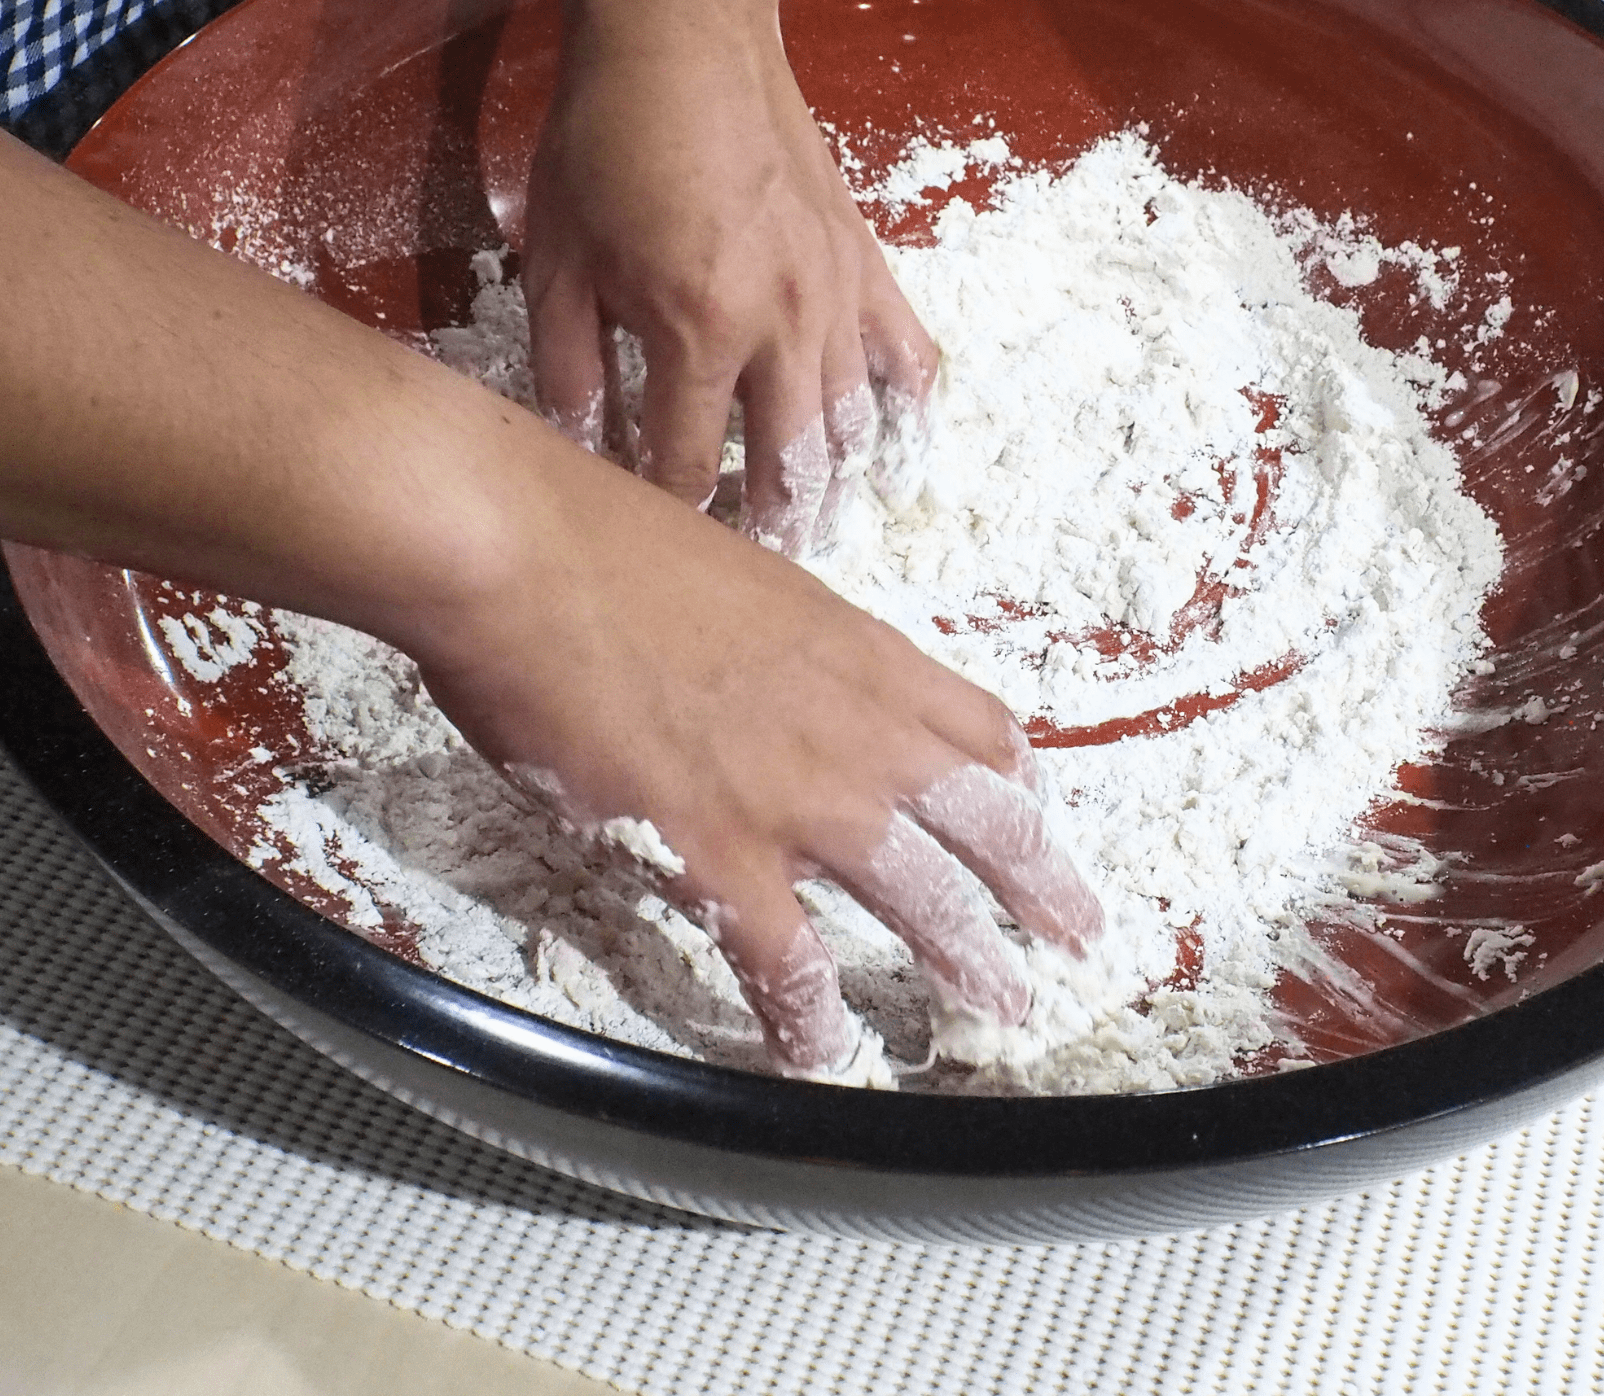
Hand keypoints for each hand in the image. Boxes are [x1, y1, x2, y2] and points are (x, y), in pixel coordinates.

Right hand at [403, 438, 1102, 1074]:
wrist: (525, 551)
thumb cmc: (604, 546)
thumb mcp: (737, 582)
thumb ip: (778, 645)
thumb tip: (769, 674)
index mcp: (860, 650)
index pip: (979, 725)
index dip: (1016, 782)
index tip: (1029, 813)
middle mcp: (856, 725)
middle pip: (988, 816)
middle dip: (1042, 882)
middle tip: (1078, 933)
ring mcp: (796, 793)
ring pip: (922, 893)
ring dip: (968, 957)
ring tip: (1004, 1006)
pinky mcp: (718, 849)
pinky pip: (786, 959)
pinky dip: (810, 1018)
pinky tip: (823, 1057)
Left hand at [522, 0, 936, 555]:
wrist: (685, 34)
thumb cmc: (606, 140)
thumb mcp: (558, 259)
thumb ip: (568, 368)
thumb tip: (581, 454)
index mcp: (696, 325)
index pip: (684, 464)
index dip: (668, 516)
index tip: (654, 545)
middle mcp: (782, 322)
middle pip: (788, 467)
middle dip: (765, 526)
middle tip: (745, 562)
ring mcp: (837, 294)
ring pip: (853, 428)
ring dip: (833, 489)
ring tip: (808, 525)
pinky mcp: (866, 262)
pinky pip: (908, 357)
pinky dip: (905, 412)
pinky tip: (893, 449)